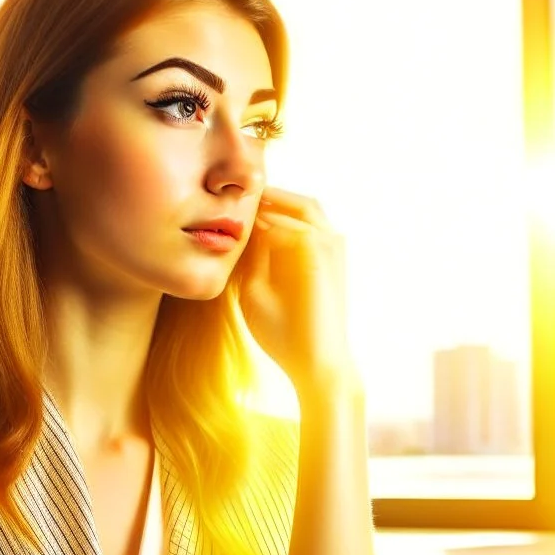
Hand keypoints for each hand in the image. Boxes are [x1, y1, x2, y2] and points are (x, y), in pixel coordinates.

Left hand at [235, 186, 356, 394]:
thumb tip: (234, 230)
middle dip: (268, 192)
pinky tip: (253, 225)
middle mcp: (325, 244)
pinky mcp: (327, 257)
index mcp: (308, 252)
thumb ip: (250, 258)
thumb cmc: (283, 333)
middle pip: (298, 201)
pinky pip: (303, 227)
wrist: (313, 364)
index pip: (285, 213)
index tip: (223, 200)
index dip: (257, 204)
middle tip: (231, 190)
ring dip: (275, 200)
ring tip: (241, 200)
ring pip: (304, 206)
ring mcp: (331, 248)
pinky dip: (278, 221)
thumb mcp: (255, 288)